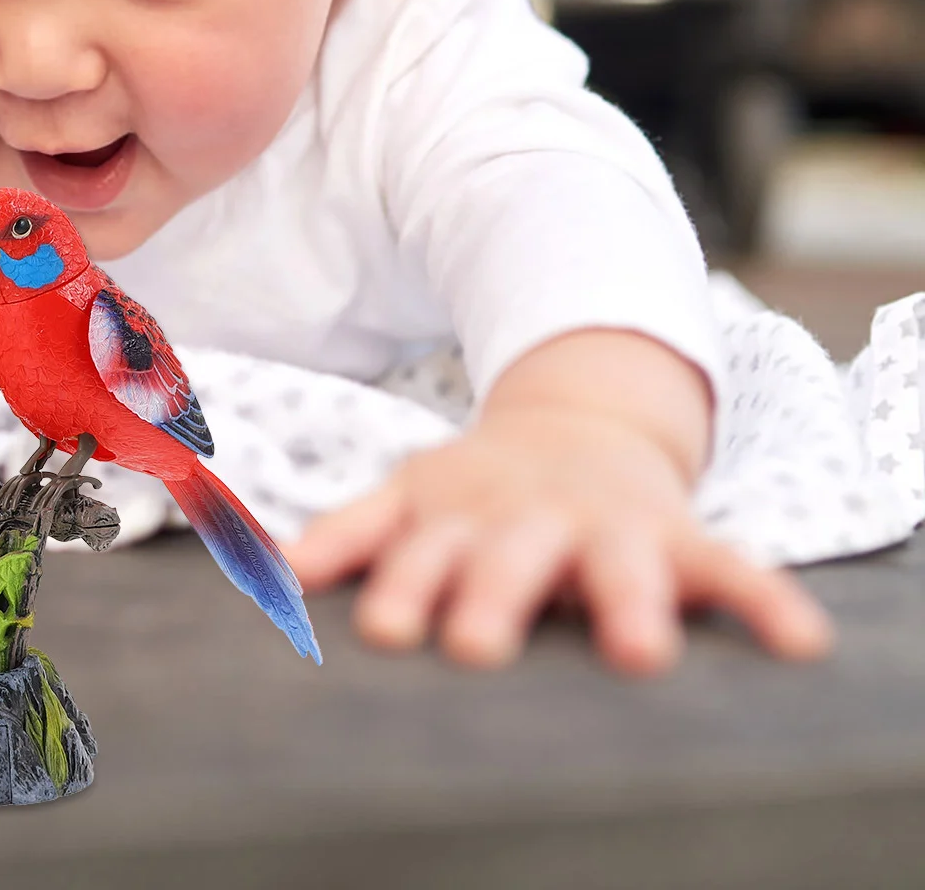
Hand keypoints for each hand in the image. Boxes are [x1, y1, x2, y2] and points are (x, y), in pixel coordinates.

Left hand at [287, 331, 834, 674]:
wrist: (574, 425)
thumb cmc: (478, 489)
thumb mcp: (412, 494)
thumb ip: (353, 530)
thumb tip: (278, 568)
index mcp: (459, 515)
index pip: (422, 552)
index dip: (405, 586)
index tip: (387, 629)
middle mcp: (529, 521)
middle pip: (509, 560)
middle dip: (495, 596)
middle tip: (478, 645)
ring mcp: (605, 527)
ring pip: (618, 565)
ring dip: (629, 602)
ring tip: (639, 652)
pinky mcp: (675, 537)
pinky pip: (729, 568)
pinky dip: (763, 600)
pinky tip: (798, 641)